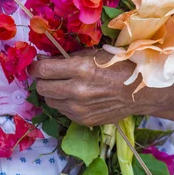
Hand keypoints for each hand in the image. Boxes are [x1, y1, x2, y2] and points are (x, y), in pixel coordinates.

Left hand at [29, 49, 147, 126]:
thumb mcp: (92, 54)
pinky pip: (63, 111)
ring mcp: (79, 109)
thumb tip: (45, 61)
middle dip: (41, 80)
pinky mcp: (83, 120)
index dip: (35, 67)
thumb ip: (67, 58)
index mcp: (79, 69)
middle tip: (47, 75)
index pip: (43, 70)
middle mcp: (77, 91)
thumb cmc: (116, 66)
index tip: (35, 66)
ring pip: (50, 101)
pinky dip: (63, 103)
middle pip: (42, 88)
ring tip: (62, 85)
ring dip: (52, 92)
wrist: (138, 91)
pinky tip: (74, 96)